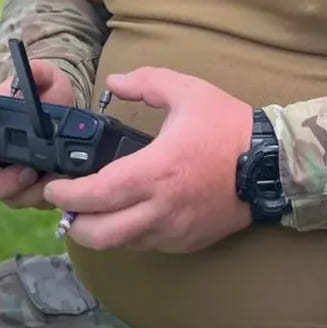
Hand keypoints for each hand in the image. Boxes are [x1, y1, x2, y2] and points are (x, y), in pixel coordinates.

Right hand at [0, 58, 78, 209]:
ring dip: (28, 193)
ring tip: (51, 177)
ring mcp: (6, 177)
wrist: (68, 111)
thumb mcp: (47, 77)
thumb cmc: (47, 93)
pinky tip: (60, 183)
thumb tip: (33, 70)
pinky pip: (30, 202)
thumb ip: (39, 72)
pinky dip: (44, 196)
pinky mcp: (28, 189)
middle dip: (1, 185)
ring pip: (7, 198)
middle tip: (28, 173)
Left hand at [43, 68, 253, 253]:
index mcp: (155, 171)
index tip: (54, 187)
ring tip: (92, 214)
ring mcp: (175, 230)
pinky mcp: (188, 242)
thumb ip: (147, 81)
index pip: (97, 194)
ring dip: (101, 232)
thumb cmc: (228, 126)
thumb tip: (113, 82)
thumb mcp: (187, 90)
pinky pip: (148, 246)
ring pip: (123, 245)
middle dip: (76, 224)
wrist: (271, 163)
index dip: (67, 195)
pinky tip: (129, 218)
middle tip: (66, 207)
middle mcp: (161, 208)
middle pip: (101, 234)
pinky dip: (130, 236)